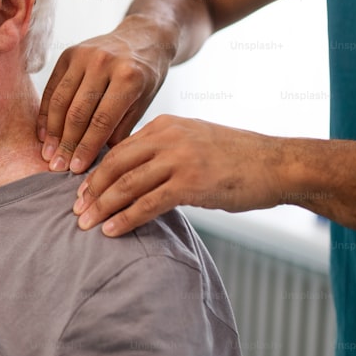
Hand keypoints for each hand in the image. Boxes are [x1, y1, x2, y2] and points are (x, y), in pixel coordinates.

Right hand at [38, 16, 175, 173]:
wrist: (144, 35)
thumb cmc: (147, 74)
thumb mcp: (145, 101)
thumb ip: (122, 128)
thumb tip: (99, 160)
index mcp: (129, 77)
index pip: (102, 120)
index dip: (87, 147)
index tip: (76, 169)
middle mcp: (104, 63)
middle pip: (78, 112)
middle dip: (66, 143)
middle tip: (57, 167)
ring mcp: (84, 55)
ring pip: (60, 100)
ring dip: (52, 131)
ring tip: (48, 154)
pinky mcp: (69, 53)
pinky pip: (52, 87)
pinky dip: (46, 112)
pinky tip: (43, 133)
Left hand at [73, 115, 283, 235]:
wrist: (279, 164)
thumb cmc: (238, 158)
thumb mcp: (196, 142)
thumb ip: (164, 151)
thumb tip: (134, 174)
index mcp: (165, 124)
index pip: (118, 148)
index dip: (96, 171)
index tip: (80, 191)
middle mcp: (168, 136)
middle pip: (115, 165)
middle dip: (91, 190)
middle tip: (75, 211)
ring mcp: (179, 158)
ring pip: (126, 184)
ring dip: (102, 207)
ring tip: (86, 224)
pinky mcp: (190, 182)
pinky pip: (148, 203)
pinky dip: (126, 218)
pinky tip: (112, 230)